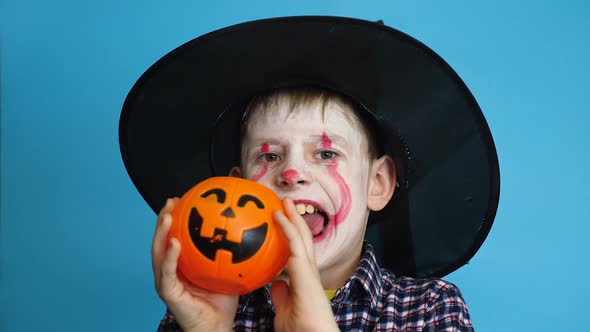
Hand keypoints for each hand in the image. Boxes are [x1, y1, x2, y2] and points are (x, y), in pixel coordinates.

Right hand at [152, 198, 238, 331]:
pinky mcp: (168, 292)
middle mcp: (170, 270)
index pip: (177, 236)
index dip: (178, 218)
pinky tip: (175, 243)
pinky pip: (167, 272)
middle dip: (165, 218)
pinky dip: (169, 256)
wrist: (217, 326)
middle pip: (163, 239)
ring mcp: (166, 281)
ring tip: (168, 215)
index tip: (184, 198)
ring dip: (161, 232)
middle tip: (172, 200)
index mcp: (182, 263)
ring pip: (158, 252)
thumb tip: (250, 225)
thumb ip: (234, 248)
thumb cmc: (223, 299)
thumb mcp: (229, 267)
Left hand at [270, 198, 339, 331]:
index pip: (298, 251)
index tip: (282, 223)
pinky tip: (277, 215)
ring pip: (301, 236)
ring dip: (292, 216)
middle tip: (285, 203)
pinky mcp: (305, 269)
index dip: (292, 235)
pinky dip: (286, 226)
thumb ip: (281, 296)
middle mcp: (309, 270)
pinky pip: (294, 243)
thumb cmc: (301, 329)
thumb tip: (276, 283)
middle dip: (295, 220)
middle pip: (302, 238)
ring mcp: (308, 268)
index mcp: (305, 279)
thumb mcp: (284, 310)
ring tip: (284, 200)